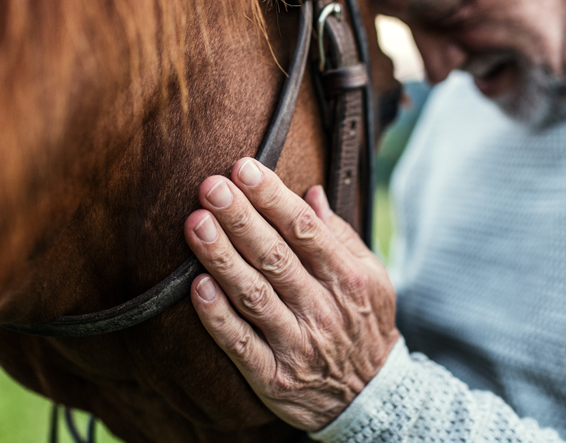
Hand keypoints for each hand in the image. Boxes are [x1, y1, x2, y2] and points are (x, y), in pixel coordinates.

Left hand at [184, 158, 399, 431]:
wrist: (370, 397)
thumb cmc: (364, 324)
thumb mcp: (370, 277)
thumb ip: (340, 236)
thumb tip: (311, 193)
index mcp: (347, 279)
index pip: (305, 229)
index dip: (272, 196)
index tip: (244, 168)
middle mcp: (323, 310)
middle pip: (275, 257)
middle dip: (241, 218)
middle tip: (211, 186)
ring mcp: (298, 345)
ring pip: (254, 295)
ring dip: (222, 258)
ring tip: (195, 223)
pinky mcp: (274, 377)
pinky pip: (240, 344)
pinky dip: (217, 316)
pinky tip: (196, 285)